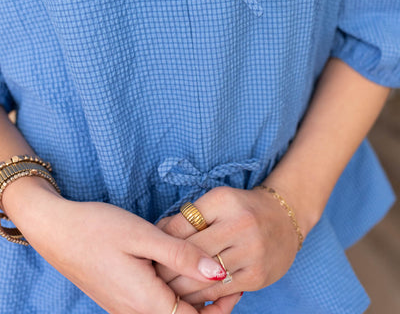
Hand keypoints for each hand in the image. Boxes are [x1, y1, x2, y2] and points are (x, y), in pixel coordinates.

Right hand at [3, 178, 241, 313]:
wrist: (56, 230)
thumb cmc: (98, 228)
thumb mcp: (144, 236)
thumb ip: (182, 257)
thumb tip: (219, 273)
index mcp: (144, 302)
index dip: (219, 308)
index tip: (236, 286)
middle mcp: (134, 313)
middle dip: (208, 305)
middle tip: (228, 277)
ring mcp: (123, 308)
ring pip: (168, 313)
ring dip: (191, 298)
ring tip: (207, 270)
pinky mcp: (118, 298)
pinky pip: (153, 305)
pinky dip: (172, 292)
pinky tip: (177, 268)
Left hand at [154, 185, 299, 305]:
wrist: (285, 219)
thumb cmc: (241, 209)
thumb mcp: (217, 201)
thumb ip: (189, 216)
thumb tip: (156, 232)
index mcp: (223, 201)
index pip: (181, 225)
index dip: (161, 241)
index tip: (150, 253)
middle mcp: (239, 224)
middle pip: (189, 252)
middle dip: (166, 268)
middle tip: (151, 276)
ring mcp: (251, 251)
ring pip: (202, 276)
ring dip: (179, 287)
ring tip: (164, 290)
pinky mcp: (257, 276)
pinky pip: (219, 291)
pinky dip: (200, 296)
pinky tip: (188, 296)